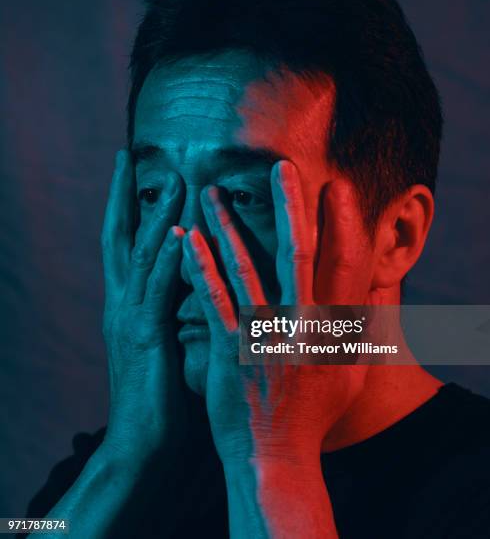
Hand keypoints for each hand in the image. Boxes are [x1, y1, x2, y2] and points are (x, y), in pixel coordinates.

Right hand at [100, 149, 198, 461]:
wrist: (141, 447)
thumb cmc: (161, 397)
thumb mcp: (164, 345)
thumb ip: (173, 311)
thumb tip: (199, 287)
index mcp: (129, 306)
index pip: (125, 247)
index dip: (127, 210)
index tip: (132, 175)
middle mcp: (122, 304)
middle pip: (117, 237)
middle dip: (120, 196)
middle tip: (124, 156)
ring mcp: (130, 319)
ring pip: (140, 255)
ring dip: (154, 215)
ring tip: (170, 179)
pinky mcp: (146, 338)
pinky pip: (157, 290)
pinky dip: (168, 259)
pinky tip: (181, 233)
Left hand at [182, 160, 373, 465]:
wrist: (275, 457)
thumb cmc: (314, 416)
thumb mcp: (352, 374)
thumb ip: (364, 328)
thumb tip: (377, 286)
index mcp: (333, 329)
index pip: (345, 264)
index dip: (343, 222)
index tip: (335, 186)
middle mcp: (300, 326)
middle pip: (297, 255)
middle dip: (291, 207)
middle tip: (281, 167)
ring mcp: (262, 337)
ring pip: (246, 268)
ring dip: (229, 226)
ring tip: (212, 192)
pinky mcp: (228, 350)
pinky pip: (212, 300)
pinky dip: (199, 266)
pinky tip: (185, 238)